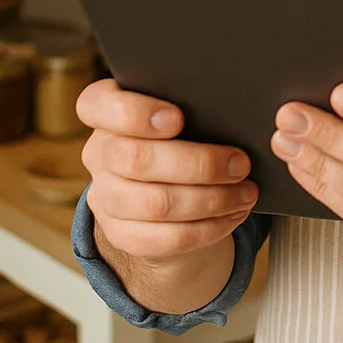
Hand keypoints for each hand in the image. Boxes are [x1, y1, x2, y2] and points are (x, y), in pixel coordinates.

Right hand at [78, 78, 258, 265]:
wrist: (168, 186)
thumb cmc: (183, 134)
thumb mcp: (182, 110)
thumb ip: (193, 104)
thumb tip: (233, 114)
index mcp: (105, 110)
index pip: (95, 104)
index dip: (134, 113)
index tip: (177, 118)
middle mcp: (98, 153)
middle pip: (136, 158)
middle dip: (199, 163)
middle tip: (240, 164)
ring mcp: (105, 196)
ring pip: (155, 203)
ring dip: (212, 200)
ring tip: (246, 192)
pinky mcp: (121, 234)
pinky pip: (166, 238)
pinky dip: (208, 228)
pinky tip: (233, 214)